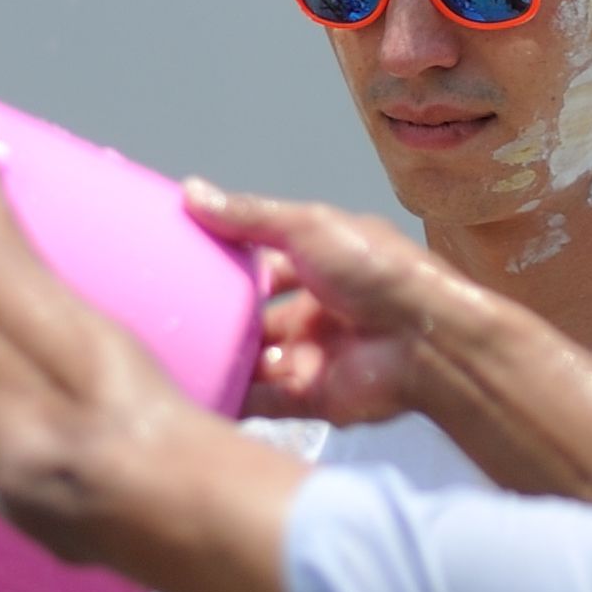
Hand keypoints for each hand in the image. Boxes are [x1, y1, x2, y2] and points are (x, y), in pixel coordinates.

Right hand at [189, 179, 473, 428]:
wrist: (423, 340)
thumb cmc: (376, 271)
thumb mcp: (308, 226)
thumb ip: (250, 216)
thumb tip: (192, 190)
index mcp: (323, 266)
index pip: (265, 264)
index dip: (229, 263)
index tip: (182, 261)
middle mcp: (317, 313)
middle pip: (255, 318)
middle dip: (219, 319)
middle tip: (167, 316)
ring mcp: (312, 356)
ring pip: (253, 361)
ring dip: (221, 360)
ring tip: (170, 357)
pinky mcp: (309, 397)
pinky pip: (260, 401)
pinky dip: (230, 399)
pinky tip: (192, 394)